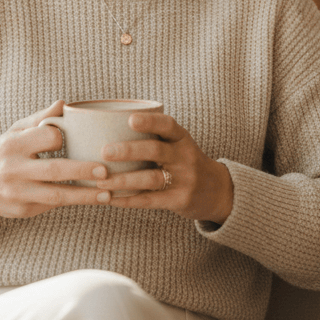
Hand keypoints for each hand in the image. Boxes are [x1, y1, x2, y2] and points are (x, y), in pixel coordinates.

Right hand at [0, 101, 110, 219]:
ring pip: (56, 196)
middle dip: (83, 171)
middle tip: (106, 171)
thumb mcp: (15, 130)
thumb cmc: (4, 152)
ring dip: (84, 195)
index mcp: (13, 144)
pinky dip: (73, 203)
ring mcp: (17, 193)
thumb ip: (40, 118)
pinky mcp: (22, 211)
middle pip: (54, 170)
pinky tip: (91, 199)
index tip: (77, 139)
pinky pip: (52, 207)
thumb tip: (64, 103)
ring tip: (107, 194)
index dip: (63, 138)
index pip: (46, 138)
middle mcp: (13, 169)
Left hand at [95, 112, 233, 224]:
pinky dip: (128, 200)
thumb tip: (108, 127)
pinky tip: (111, 199)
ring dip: (123, 180)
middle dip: (128, 151)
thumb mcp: (179, 145)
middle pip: (155, 151)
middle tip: (104, 152)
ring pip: (150, 178)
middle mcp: (185, 157)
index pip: (168, 125)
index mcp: (182, 138)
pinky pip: (150, 200)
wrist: (218, 192)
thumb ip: (154, 137)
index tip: (130, 119)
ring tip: (101, 181)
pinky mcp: (180, 200)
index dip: (150, 122)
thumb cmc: (186, 162)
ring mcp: (184, 180)